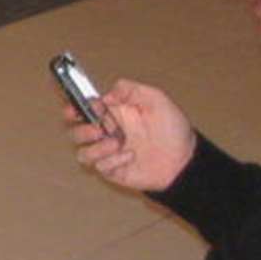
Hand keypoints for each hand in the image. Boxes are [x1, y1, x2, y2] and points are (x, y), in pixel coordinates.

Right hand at [67, 78, 195, 191]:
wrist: (185, 160)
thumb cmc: (172, 129)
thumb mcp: (155, 98)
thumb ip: (129, 89)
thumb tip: (105, 96)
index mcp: (112, 114)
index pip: (82, 108)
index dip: (76, 106)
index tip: (83, 107)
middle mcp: (107, 133)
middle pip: (75, 130)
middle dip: (81, 129)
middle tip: (98, 129)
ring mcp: (109, 153)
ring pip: (82, 151)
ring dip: (95, 147)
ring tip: (116, 144)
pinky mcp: (113, 170)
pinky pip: (99, 166)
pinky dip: (112, 161)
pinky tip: (130, 157)